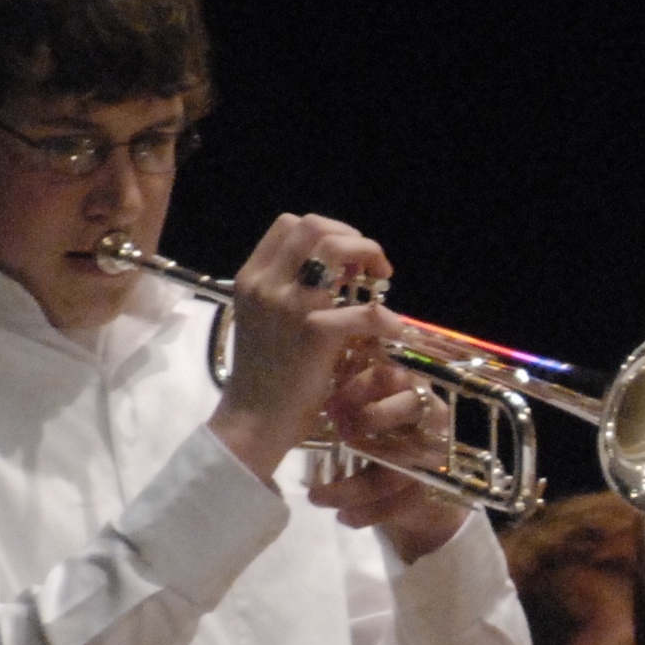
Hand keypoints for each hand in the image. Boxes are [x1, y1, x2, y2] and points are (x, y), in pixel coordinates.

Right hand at [208, 212, 396, 479]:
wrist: (254, 420)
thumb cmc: (264, 376)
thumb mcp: (264, 321)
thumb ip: (285, 292)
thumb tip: (332, 272)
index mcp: (251, 278)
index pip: (289, 224)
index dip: (326, 232)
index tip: (347, 259)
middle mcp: (266, 283)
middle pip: (315, 226)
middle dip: (353, 237)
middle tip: (371, 266)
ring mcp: (288, 305)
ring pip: (336, 248)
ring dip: (370, 256)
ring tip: (382, 283)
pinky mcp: (314, 333)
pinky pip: (364, 310)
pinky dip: (387, 319)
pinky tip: (393, 331)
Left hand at [304, 345, 472, 558]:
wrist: (424, 484)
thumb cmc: (386, 435)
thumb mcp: (370, 412)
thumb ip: (351, 402)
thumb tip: (315, 402)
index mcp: (411, 390)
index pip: (391, 375)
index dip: (360, 387)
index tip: (330, 406)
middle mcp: (432, 417)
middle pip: (411, 409)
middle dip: (373, 417)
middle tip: (338, 433)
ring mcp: (437, 454)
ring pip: (398, 468)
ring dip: (353, 488)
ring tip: (315, 497)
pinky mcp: (434, 489)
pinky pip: (401, 503)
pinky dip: (369, 513)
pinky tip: (344, 517)